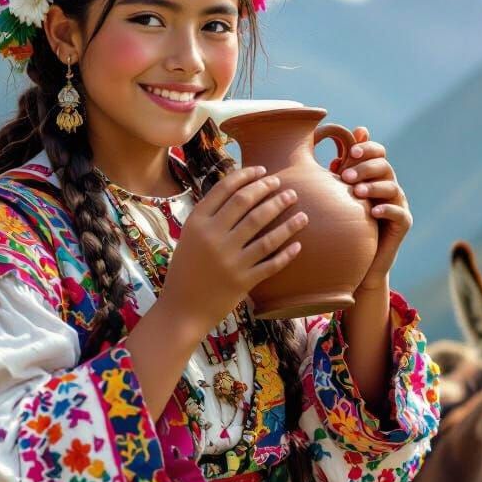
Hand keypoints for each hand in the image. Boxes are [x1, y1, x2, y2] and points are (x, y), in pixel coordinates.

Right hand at [160, 165, 307, 331]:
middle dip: (269, 190)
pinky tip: (298, 244)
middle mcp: (213, 238)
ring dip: (286, 218)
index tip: (263, 171)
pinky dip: (287, 253)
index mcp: (197, 223)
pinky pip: (271, 263)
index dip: (247, 176)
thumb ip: (209, 216)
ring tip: (299, 208)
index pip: (226, 189)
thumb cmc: (186, 270)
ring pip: (265, 232)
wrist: (181, 310)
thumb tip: (239, 191)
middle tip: (284, 185)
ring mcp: (229, 260)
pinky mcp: (242, 281)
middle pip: (247, 203)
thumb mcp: (190, 237)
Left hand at [329, 125, 412, 287]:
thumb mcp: (342, 198)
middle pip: (384, 167)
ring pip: (392, 187)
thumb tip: (333, 159)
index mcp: (376, 176)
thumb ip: (341, 178)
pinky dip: (387, 210)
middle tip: (346, 176)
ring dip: (373, 187)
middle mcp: (390, 186)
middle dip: (365, 168)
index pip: (378, 153)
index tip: (351, 152)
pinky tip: (373, 212)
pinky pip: (399, 213)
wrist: (362, 259)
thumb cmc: (348, 224)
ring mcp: (399, 204)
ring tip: (357, 192)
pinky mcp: (404, 223)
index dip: (367, 148)